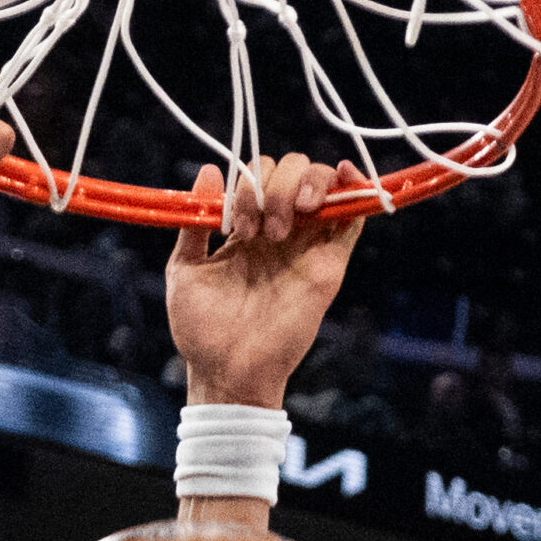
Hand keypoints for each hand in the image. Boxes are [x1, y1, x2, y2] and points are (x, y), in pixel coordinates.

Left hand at [166, 156, 367, 409]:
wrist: (228, 371)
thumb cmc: (201, 331)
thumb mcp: (184, 271)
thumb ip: (193, 224)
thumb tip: (207, 169)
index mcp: (247, 230)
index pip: (259, 176)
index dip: (248, 184)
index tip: (232, 227)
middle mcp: (280, 230)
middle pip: (293, 170)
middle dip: (274, 185)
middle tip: (258, 231)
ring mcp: (306, 244)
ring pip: (323, 183)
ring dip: (306, 183)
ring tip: (287, 222)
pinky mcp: (330, 262)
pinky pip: (355, 215)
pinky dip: (356, 187)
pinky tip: (342, 175)